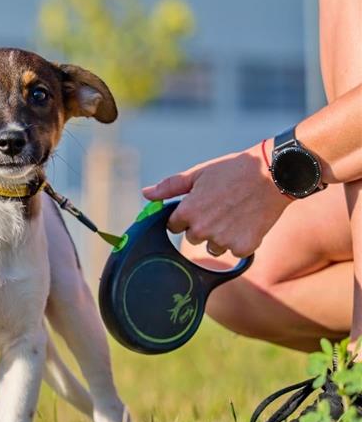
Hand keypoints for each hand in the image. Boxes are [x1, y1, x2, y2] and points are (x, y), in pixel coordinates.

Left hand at [141, 141, 291, 257]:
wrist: (274, 174)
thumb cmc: (234, 170)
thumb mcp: (198, 173)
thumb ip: (169, 187)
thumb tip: (146, 194)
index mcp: (188, 211)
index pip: (173, 226)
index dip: (185, 216)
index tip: (199, 206)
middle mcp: (202, 230)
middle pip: (192, 237)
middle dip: (202, 226)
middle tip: (220, 207)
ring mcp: (223, 241)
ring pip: (212, 247)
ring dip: (220, 235)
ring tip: (235, 214)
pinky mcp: (243, 248)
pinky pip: (234, 251)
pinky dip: (240, 240)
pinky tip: (248, 222)